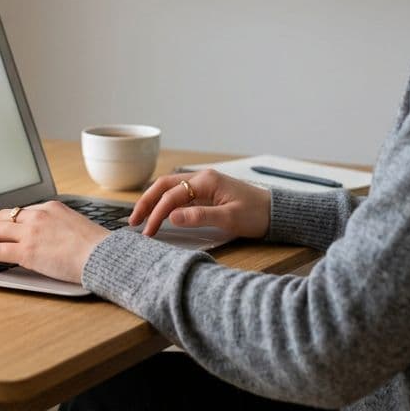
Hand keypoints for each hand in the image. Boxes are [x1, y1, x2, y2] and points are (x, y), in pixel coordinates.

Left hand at [0, 201, 109, 284]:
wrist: (103, 256)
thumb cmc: (97, 247)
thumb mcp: (76, 227)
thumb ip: (59, 228)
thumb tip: (51, 239)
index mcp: (51, 207)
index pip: (21, 211)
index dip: (7, 222)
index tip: (1, 230)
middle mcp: (38, 215)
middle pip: (3, 216)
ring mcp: (31, 232)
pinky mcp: (27, 251)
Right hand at [130, 170, 271, 238]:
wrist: (276, 213)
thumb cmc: (256, 214)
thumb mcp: (229, 218)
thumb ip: (200, 216)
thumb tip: (171, 216)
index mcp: (206, 181)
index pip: (172, 195)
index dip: (157, 213)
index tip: (148, 232)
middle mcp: (202, 179)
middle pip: (165, 186)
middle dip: (147, 202)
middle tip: (133, 221)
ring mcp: (204, 185)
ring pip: (170, 189)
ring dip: (154, 202)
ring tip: (141, 218)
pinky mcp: (207, 194)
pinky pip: (180, 195)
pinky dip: (165, 203)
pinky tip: (159, 213)